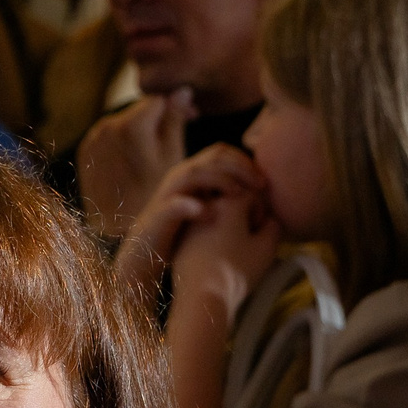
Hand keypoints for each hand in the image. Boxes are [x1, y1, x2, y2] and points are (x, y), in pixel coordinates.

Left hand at [78, 89, 193, 239]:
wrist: (118, 229)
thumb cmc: (154, 195)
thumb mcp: (173, 156)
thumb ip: (175, 119)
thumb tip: (182, 90)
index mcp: (132, 124)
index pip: (158, 99)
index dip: (177, 105)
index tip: (193, 116)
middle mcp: (107, 125)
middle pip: (139, 110)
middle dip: (158, 117)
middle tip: (179, 129)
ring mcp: (93, 139)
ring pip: (123, 123)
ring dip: (141, 129)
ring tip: (157, 147)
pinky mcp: (85, 152)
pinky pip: (108, 138)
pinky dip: (123, 142)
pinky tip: (136, 159)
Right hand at [124, 144, 271, 311]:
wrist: (144, 255)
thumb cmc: (181, 233)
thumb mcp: (206, 208)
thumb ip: (224, 195)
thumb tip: (257, 192)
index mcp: (192, 173)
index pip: (221, 152)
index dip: (245, 161)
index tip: (264, 181)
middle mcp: (179, 178)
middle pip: (212, 157)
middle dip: (239, 167)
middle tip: (260, 186)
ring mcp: (167, 195)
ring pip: (194, 174)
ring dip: (220, 181)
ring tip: (239, 195)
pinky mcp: (157, 216)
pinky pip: (173, 205)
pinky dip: (191, 206)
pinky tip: (210, 215)